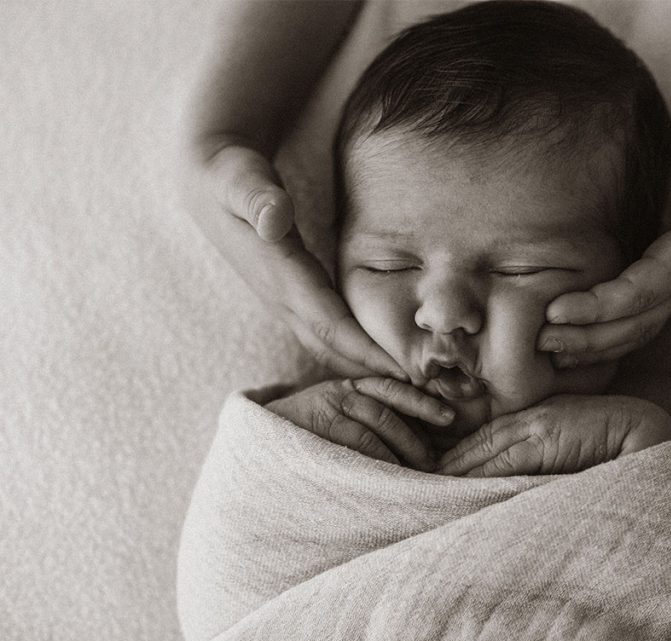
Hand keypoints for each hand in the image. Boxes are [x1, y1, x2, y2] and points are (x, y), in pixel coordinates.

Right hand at [182, 138, 406, 380]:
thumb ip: (257, 198)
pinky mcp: (292, 298)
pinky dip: (356, 352)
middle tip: (426, 393)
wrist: (205, 184)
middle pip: (334, 349)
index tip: (406, 374)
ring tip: (415, 388)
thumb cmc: (229, 176)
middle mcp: (282, 299)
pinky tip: (385, 362)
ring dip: (367, 369)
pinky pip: (327, 335)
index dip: (367, 352)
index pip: (329, 326)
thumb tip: (273, 220)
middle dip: (375, 373)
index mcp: (279, 276)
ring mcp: (285, 302)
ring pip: (330, 348)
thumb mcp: (239, 178)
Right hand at [266, 377, 455, 470]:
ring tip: (417, 473)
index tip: (449, 418)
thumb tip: (419, 439)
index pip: (393, 389)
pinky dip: (375, 464)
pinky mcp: (313, 436)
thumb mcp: (337, 414)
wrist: (256, 442)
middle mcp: (338, 394)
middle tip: (434, 461)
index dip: (423, 402)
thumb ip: (368, 416)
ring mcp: (323, 412)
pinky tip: (388, 478)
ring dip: (399, 453)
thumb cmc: (309, 433)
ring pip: (372, 431)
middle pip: (387, 409)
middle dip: (416, 436)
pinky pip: (352, 449)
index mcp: (350, 386)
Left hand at [436, 395, 670, 476]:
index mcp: (540, 420)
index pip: (489, 438)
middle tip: (419, 477)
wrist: (646, 432)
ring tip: (429, 484)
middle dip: (449, 459)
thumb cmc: (618, 446)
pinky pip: (502, 457)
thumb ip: (548, 458)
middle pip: (480, 441)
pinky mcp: (544, 438)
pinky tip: (456, 481)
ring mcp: (537, 427)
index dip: (462, 454)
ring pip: (485, 449)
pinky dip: (477, 470)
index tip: (439, 469)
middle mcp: (532, 420)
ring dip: (455, 468)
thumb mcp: (575, 449)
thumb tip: (519, 484)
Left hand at [538, 135, 670, 367]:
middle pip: (631, 323)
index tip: (557, 308)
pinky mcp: (669, 296)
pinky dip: (602, 344)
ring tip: (544, 349)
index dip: (602, 305)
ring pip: (631, 333)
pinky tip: (568, 349)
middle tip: (537, 337)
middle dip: (585, 335)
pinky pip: (634, 329)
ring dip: (589, 345)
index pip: (643, 290)